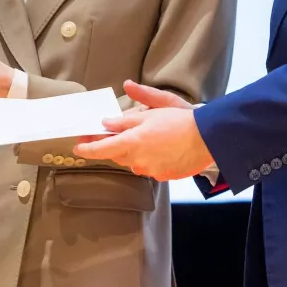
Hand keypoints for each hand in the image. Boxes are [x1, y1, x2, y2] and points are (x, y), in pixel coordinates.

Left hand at [73, 81, 214, 180]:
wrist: (208, 137)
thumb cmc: (180, 119)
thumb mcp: (152, 111)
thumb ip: (126, 118)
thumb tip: (107, 121)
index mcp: (132, 141)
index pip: (102, 149)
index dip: (88, 148)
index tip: (78, 147)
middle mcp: (138, 160)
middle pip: (117, 155)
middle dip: (114, 145)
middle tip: (115, 132)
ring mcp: (151, 170)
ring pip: (133, 162)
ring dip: (134, 151)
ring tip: (150, 136)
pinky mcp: (163, 175)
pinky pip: (149, 167)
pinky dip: (150, 158)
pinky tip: (162, 147)